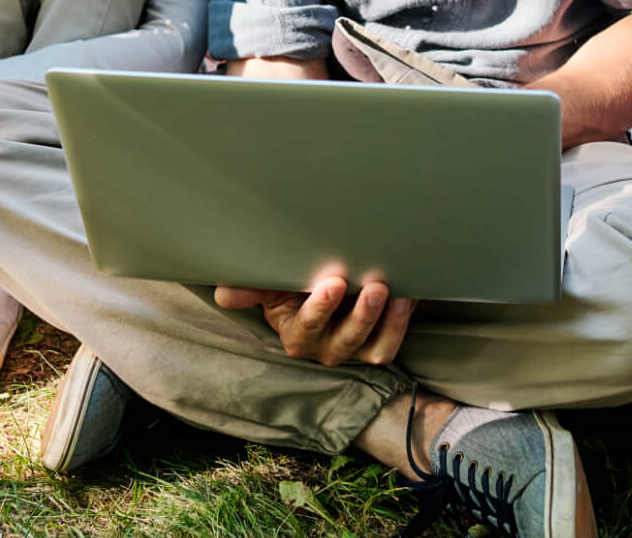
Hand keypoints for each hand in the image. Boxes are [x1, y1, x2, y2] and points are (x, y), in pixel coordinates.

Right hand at [215, 267, 414, 366]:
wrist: (326, 283)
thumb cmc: (293, 284)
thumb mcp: (272, 284)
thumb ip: (251, 287)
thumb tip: (224, 293)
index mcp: (295, 333)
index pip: (306, 326)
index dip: (320, 309)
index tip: (333, 283)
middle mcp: (323, 347)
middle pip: (343, 340)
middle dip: (359, 315)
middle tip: (374, 287)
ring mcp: (353, 349)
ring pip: (371, 348)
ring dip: (385, 322)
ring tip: (394, 293)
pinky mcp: (376, 345)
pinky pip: (389, 344)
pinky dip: (400, 324)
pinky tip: (407, 296)